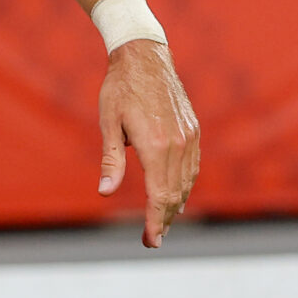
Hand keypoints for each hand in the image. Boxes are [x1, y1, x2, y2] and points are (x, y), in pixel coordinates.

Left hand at [97, 39, 200, 246]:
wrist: (145, 56)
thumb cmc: (120, 88)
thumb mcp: (109, 123)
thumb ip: (111, 160)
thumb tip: (105, 191)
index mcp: (156, 145)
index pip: (159, 196)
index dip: (155, 222)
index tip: (150, 241)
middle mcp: (178, 144)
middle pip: (175, 194)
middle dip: (164, 220)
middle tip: (153, 239)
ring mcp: (189, 137)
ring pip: (187, 182)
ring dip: (176, 205)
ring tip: (163, 223)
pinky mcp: (193, 130)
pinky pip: (192, 166)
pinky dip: (184, 185)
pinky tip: (175, 194)